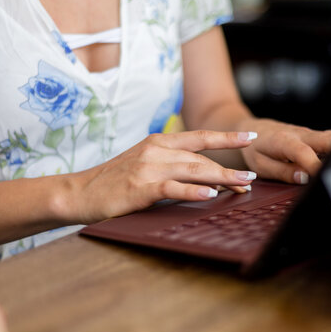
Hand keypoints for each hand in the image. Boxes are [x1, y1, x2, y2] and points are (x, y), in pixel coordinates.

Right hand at [68, 130, 257, 223]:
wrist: (79, 192)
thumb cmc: (115, 181)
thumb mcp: (145, 165)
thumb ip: (173, 166)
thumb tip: (210, 179)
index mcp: (159, 142)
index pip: (200, 137)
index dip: (226, 137)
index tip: (249, 137)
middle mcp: (156, 150)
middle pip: (201, 157)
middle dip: (229, 169)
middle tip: (251, 178)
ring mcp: (147, 167)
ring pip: (192, 170)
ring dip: (221, 178)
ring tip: (243, 185)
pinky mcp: (139, 187)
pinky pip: (172, 188)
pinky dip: (192, 191)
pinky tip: (209, 194)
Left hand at [237, 118, 330, 183]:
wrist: (253, 128)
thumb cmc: (255, 148)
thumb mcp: (261, 165)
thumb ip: (283, 173)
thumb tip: (305, 178)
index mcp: (284, 141)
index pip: (304, 153)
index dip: (315, 166)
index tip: (322, 178)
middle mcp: (301, 134)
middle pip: (329, 139)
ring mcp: (310, 134)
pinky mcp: (314, 137)